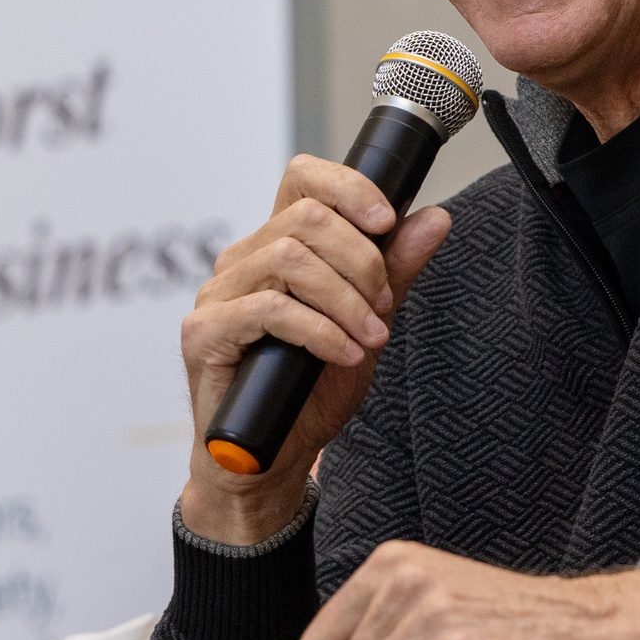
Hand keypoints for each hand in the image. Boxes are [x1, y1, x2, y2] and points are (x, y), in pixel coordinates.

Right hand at [178, 159, 453, 546]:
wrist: (271, 460)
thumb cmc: (310, 391)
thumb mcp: (368, 325)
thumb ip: (395, 271)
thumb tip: (435, 217)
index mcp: (278, 246)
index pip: (304, 179)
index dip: (349, 186)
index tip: (389, 220)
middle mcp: (243, 261)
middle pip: (305, 217)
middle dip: (361, 259)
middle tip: (384, 307)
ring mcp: (218, 295)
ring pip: (288, 259)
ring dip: (345, 298)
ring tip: (369, 337)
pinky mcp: (204, 333)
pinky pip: (268, 310)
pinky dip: (320, 330)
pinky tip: (344, 354)